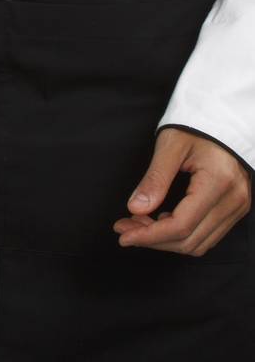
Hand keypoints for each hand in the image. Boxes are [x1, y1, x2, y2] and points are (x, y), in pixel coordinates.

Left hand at [112, 127, 251, 255]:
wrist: (223, 118)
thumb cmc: (196, 125)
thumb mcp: (171, 145)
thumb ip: (155, 179)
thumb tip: (135, 209)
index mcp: (218, 182)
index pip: (181, 225)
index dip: (150, 236)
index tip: (123, 235)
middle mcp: (233, 200)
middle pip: (189, 241)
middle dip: (153, 239)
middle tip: (125, 229)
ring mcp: (237, 207)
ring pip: (199, 243)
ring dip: (166, 240)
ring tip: (139, 224)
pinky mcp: (235, 208)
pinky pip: (208, 235)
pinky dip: (182, 234)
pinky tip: (162, 220)